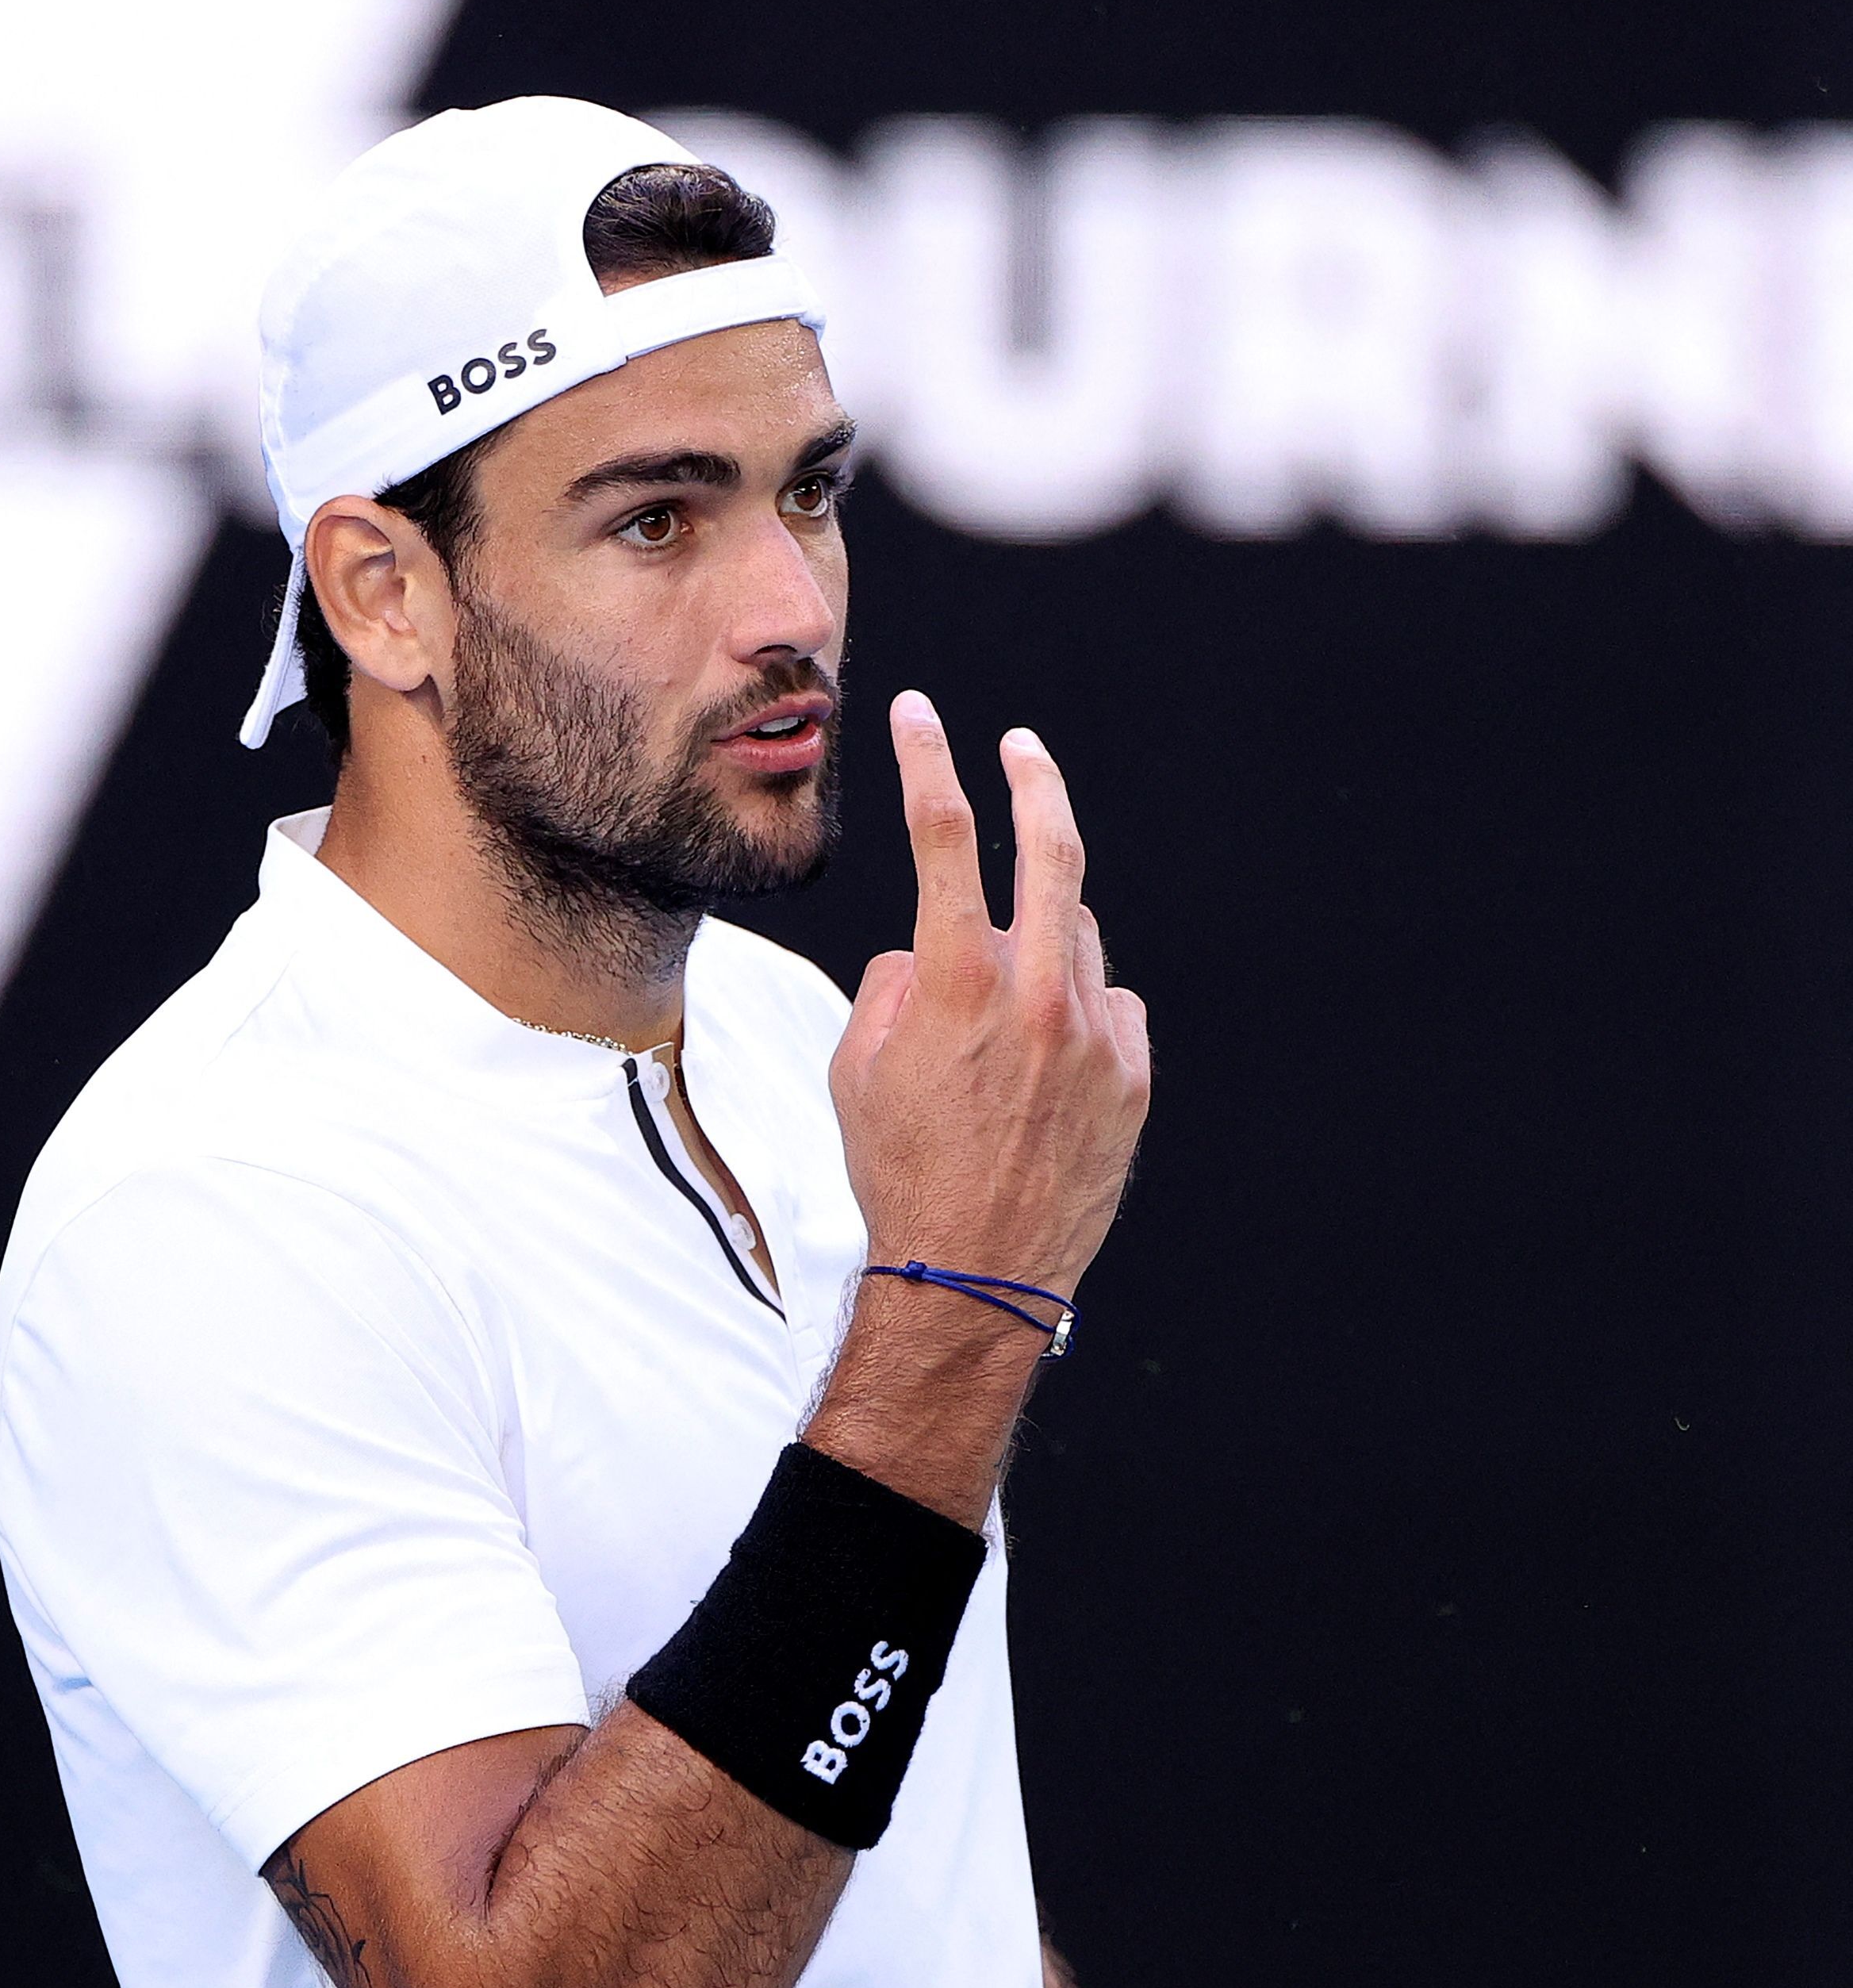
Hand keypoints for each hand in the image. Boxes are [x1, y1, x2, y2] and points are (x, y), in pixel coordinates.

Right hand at [829, 690, 1150, 1297]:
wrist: (974, 1272)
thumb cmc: (900, 1171)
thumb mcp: (854, 1071)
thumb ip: (892, 985)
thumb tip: (927, 951)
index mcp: (955, 985)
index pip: (943, 837)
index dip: (928, 761)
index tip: (922, 715)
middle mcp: (1035, 996)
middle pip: (1051, 848)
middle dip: (1034, 782)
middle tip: (1021, 747)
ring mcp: (1094, 1035)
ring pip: (1074, 939)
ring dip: (1040, 948)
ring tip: (1002, 1022)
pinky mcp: (1132, 1076)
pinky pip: (1108, 1006)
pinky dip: (1078, 1016)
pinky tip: (1045, 1074)